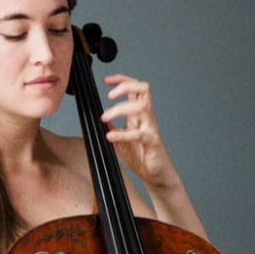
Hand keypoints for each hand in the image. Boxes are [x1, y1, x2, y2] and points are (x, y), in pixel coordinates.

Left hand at [100, 74, 177, 188]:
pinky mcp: (152, 142)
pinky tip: (110, 137)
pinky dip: (122, 134)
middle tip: (109, 94)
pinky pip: (139, 134)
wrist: (155, 173)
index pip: (135, 88)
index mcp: (139, 114)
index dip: (122, 80)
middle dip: (125, 86)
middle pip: (143, 89)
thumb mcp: (120, 139)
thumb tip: (99, 118)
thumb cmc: (140, 155)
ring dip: (120, 108)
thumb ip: (111, 127)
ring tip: (105, 117)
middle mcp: (146, 117)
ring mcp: (150, 128)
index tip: (106, 80)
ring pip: (141, 107)